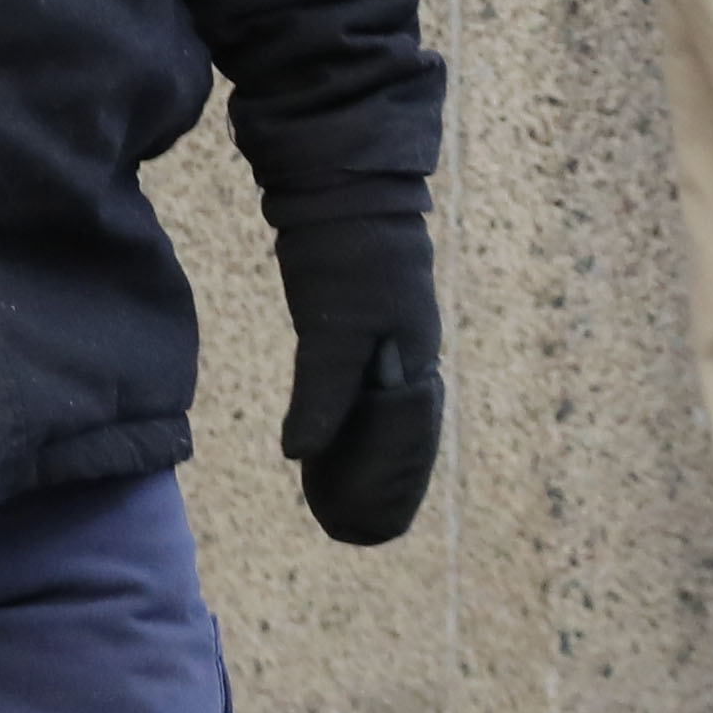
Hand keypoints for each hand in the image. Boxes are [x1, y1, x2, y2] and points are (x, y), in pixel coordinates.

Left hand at [273, 210, 442, 550]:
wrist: (343, 184)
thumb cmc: (347, 255)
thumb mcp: (333, 327)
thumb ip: (321, 393)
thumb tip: (298, 455)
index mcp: (415, 361)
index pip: (410, 446)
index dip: (391, 489)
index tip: (366, 528)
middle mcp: (410, 356)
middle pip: (401, 438)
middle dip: (381, 483)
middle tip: (348, 526)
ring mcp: (390, 339)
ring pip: (383, 416)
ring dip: (365, 456)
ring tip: (336, 496)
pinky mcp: (365, 323)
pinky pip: (365, 390)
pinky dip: (350, 423)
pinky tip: (328, 438)